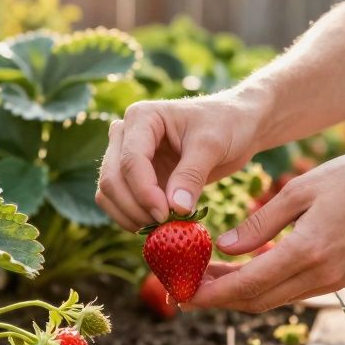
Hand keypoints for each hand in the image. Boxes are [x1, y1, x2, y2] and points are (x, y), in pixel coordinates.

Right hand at [97, 90, 267, 229]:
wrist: (235, 126)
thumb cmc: (226, 124)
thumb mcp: (212, 145)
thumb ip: (191, 175)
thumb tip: (175, 209)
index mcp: (142, 117)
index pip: (130, 160)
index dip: (144, 192)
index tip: (167, 215)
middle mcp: (126, 134)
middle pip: (112, 178)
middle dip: (135, 207)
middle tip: (165, 225)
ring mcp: (126, 156)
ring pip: (109, 193)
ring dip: (130, 216)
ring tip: (163, 227)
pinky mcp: (134, 177)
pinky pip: (118, 202)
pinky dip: (131, 218)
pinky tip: (157, 226)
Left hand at [186, 147, 344, 311]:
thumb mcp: (301, 190)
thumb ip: (260, 223)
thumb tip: (223, 247)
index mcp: (308, 251)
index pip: (249, 285)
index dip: (211, 293)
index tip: (181, 293)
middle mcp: (320, 276)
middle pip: (256, 301)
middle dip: (216, 299)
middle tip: (181, 290)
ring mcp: (330, 282)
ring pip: (272, 299)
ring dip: (236, 295)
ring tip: (202, 280)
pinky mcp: (336, 279)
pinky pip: (289, 291)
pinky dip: (260, 287)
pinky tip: (239, 272)